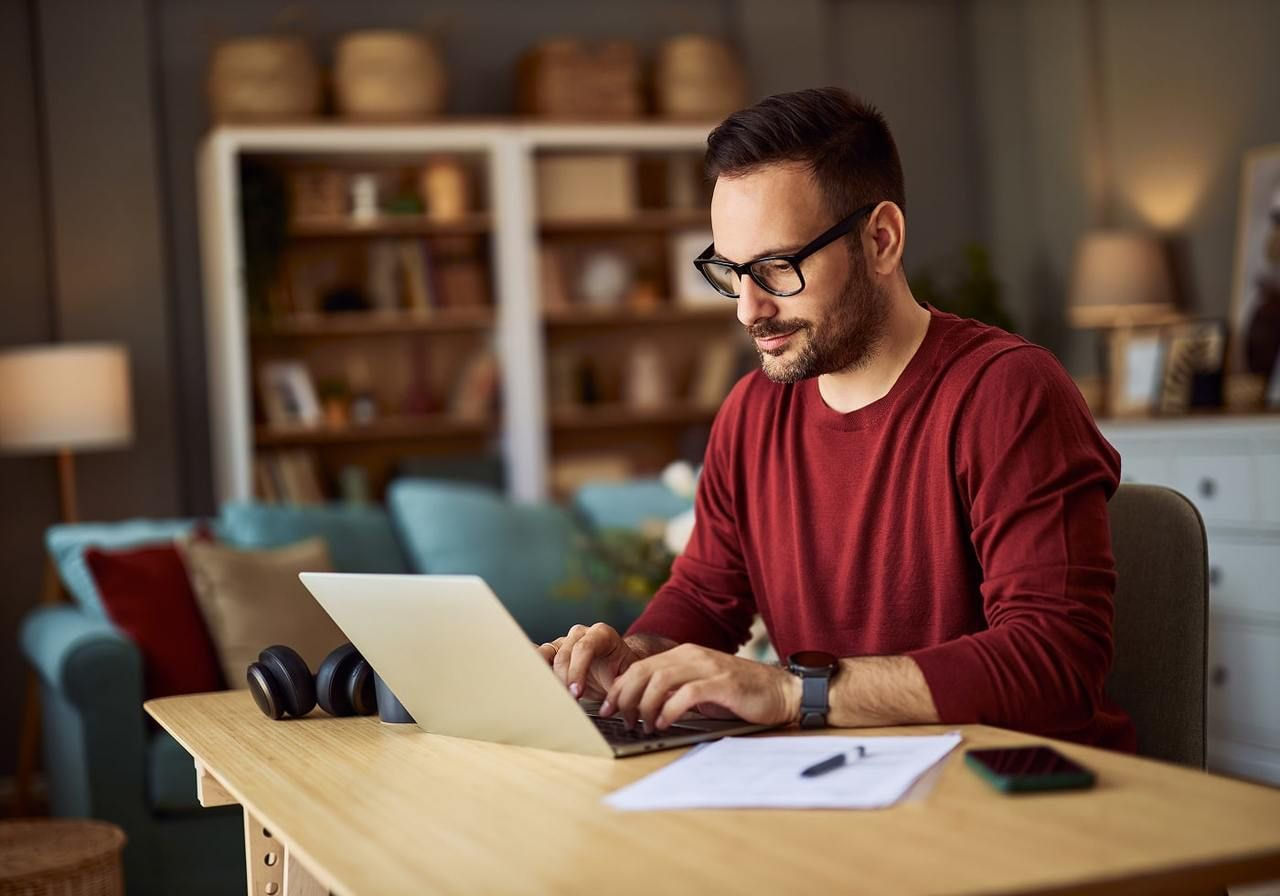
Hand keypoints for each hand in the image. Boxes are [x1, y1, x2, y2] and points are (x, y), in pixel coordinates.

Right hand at [536, 623, 641, 700]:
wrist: (615, 671)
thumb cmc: (621, 673)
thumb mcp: (625, 679)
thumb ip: (618, 688)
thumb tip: (610, 706)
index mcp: (602, 634)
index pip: (585, 647)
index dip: (578, 670)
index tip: (576, 693)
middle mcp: (580, 634)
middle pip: (564, 654)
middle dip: (563, 679)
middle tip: (565, 699)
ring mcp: (564, 642)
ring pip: (547, 654)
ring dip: (547, 676)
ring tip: (550, 695)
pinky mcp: (551, 653)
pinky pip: (537, 656)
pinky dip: (533, 668)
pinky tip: (530, 681)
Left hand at [600, 643, 800, 732]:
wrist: (782, 692)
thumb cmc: (740, 695)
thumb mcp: (701, 689)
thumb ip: (675, 691)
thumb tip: (641, 707)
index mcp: (684, 654)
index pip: (640, 667)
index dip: (620, 687)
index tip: (607, 708)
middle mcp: (693, 655)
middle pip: (645, 671)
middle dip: (625, 697)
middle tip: (618, 719)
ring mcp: (708, 667)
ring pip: (660, 681)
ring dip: (645, 705)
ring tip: (642, 725)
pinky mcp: (723, 684)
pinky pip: (687, 694)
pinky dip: (669, 710)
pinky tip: (664, 724)